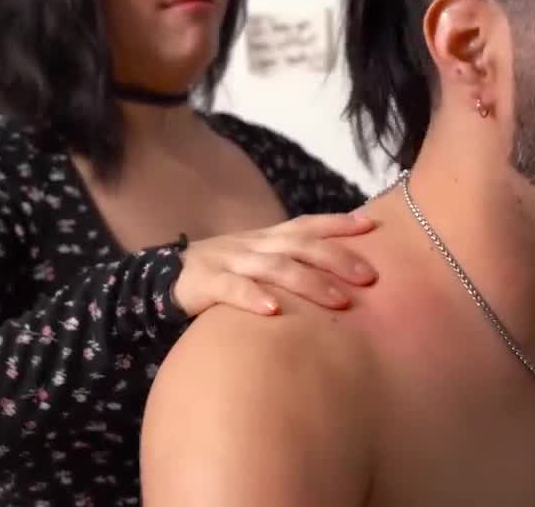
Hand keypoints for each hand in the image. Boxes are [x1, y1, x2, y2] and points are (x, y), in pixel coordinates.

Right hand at [171, 213, 378, 317]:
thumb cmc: (221, 276)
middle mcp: (252, 244)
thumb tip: (337, 282)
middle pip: (300, 245)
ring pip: (274, 266)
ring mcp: (229, 260)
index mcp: (266, 238)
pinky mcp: (205, 282)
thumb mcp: (256, 264)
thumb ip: (288, 267)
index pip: (307, 225)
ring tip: (338, 300)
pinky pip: (232, 288)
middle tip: (369, 277)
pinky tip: (274, 311)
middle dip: (337, 258)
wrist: (162, 281)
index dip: (339, 223)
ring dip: (309, 282)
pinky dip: (253, 298)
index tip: (373, 226)